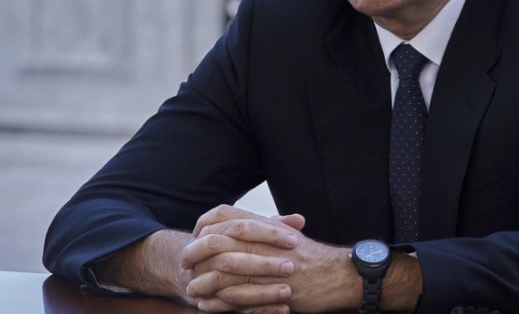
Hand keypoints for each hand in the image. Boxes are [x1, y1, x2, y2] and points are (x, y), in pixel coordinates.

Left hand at [185, 205, 358, 312]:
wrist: (335, 275)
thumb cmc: (311, 257)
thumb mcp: (287, 234)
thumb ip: (265, 226)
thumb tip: (242, 224)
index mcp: (263, 224)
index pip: (224, 214)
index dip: (205, 224)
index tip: (196, 235)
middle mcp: (261, 240)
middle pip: (215, 240)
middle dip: (194, 251)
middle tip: (184, 261)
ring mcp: (263, 264)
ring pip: (220, 269)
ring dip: (201, 279)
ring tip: (191, 287)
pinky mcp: (266, 289)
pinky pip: (233, 295)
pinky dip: (216, 300)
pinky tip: (206, 304)